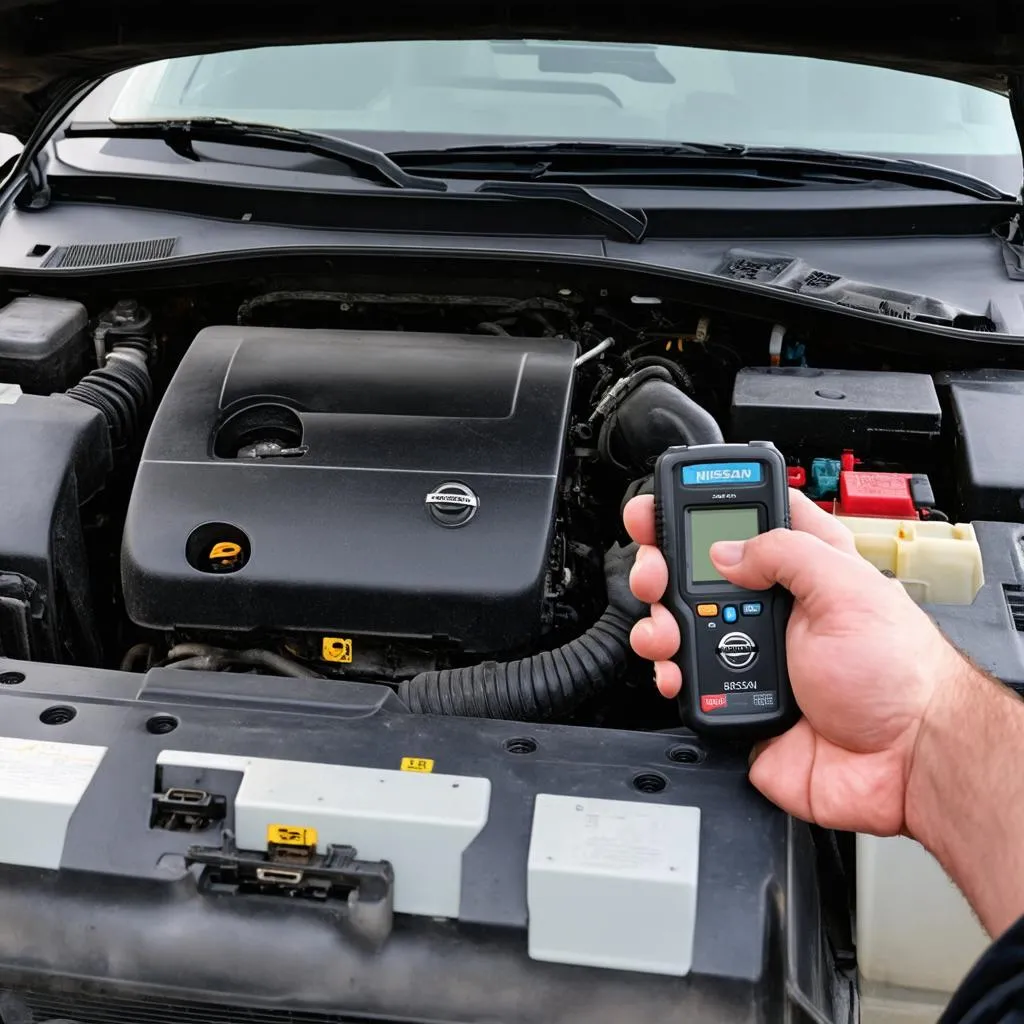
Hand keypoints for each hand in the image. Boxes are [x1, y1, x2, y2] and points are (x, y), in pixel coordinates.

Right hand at [623, 489, 964, 836]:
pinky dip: (667, 674)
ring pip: (679, 625)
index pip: (750, 518)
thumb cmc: (901, 678)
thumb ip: (786, 555)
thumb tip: (725, 551)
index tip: (666, 504)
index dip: (708, 506)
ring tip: (664, 631)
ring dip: (658, 622)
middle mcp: (773, 608)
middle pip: (697, 571)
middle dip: (663, 565)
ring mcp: (750, 653)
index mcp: (805, 569)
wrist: (904, 765)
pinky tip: (674, 672)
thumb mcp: (849, 592)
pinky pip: (684, 680)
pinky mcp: (733, 698)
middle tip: (655, 573)